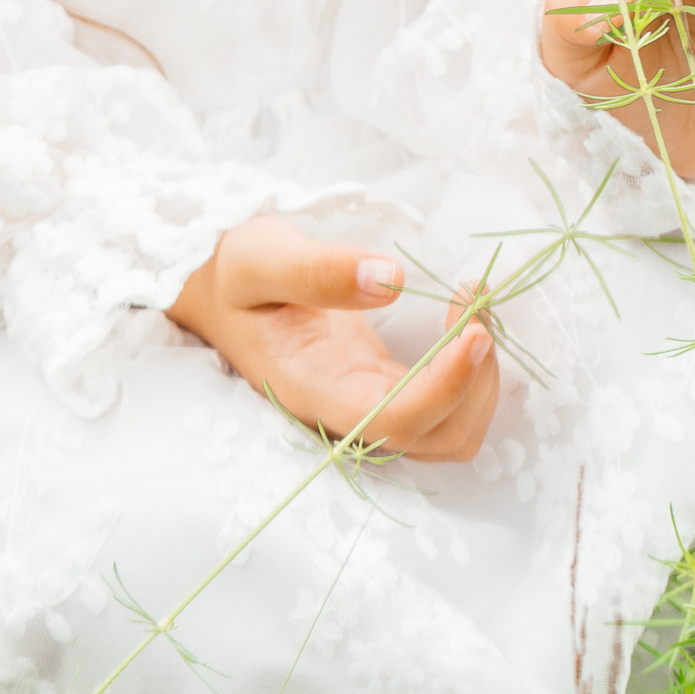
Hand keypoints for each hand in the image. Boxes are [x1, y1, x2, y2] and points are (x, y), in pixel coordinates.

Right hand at [167, 218, 497, 463]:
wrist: (213, 285)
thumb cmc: (231, 271)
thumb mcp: (259, 256)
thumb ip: (318, 270)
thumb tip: (391, 279)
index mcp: (312, 390)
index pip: (396, 421)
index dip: (447, 387)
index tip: (473, 330)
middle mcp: (344, 412)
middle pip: (440, 437)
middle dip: (477, 380)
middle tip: (474, 305)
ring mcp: (365, 404)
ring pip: (450, 429)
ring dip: (480, 378)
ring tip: (472, 307)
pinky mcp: (380, 386)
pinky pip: (441, 400)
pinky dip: (468, 367)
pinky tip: (462, 316)